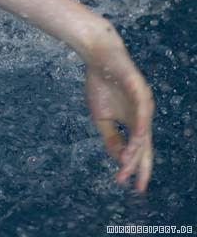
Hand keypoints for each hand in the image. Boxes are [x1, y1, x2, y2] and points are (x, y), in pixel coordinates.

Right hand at [84, 29, 154, 191]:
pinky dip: (140, 128)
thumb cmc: (100, 85)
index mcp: (133, 122)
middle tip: (136, 184)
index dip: (135, 167)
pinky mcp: (141, 91)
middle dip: (140, 166)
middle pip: (145, 146)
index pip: (138, 149)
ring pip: (143, 133)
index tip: (128, 184)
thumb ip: (110, 137)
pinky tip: (137, 139)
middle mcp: (143, 116)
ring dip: (136, 150)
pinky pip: (143, 113)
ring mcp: (143, 104)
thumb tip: (118, 158)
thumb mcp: (101, 118)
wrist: (97, 58)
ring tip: (128, 164)